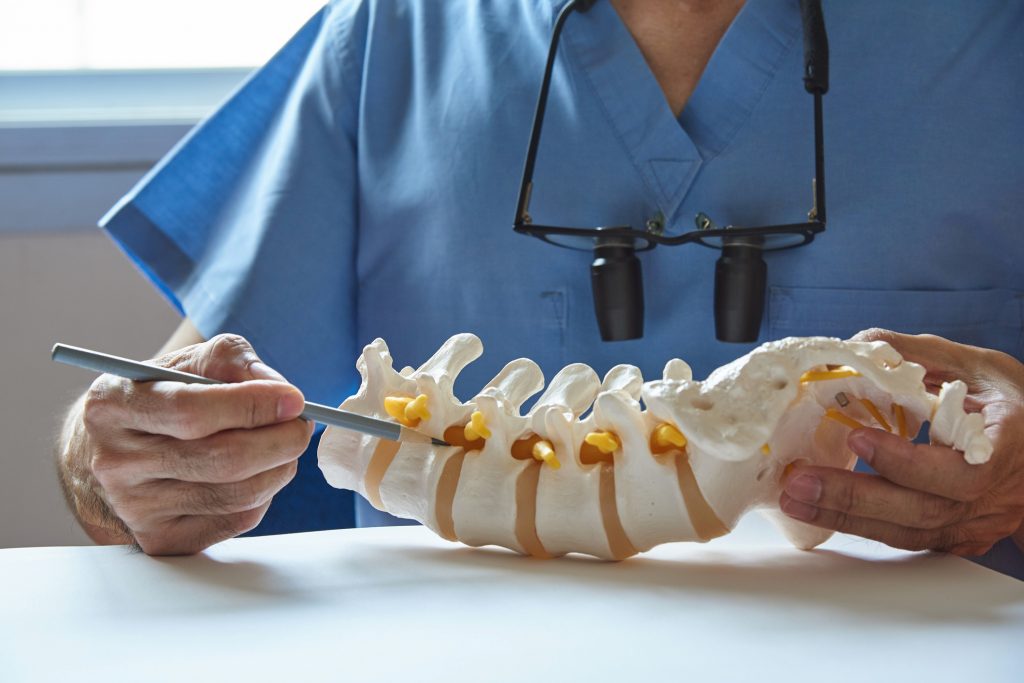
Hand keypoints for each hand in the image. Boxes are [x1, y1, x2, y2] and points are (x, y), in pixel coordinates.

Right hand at [67, 334, 312, 554]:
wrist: (110, 455)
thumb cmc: (157, 399)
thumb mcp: (182, 362)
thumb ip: (231, 361)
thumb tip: (279, 390)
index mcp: (113, 406)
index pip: (191, 411)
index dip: (253, 405)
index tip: (293, 400)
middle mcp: (115, 462)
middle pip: (223, 459)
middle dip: (281, 440)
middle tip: (301, 426)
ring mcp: (135, 508)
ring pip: (238, 495)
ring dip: (279, 468)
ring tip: (283, 446)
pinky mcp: (161, 540)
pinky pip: (237, 520)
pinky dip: (264, 495)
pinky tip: (257, 474)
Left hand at [779, 329, 1023, 555]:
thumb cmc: (1011, 401)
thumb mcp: (975, 366)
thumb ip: (917, 355)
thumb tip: (855, 346)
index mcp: (1007, 446)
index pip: (961, 470)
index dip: (907, 462)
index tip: (859, 439)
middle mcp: (994, 496)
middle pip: (923, 510)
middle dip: (854, 497)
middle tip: (800, 481)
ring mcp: (975, 523)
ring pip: (908, 531)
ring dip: (845, 517)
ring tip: (794, 498)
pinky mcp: (955, 537)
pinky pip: (905, 538)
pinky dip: (860, 526)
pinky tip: (820, 512)